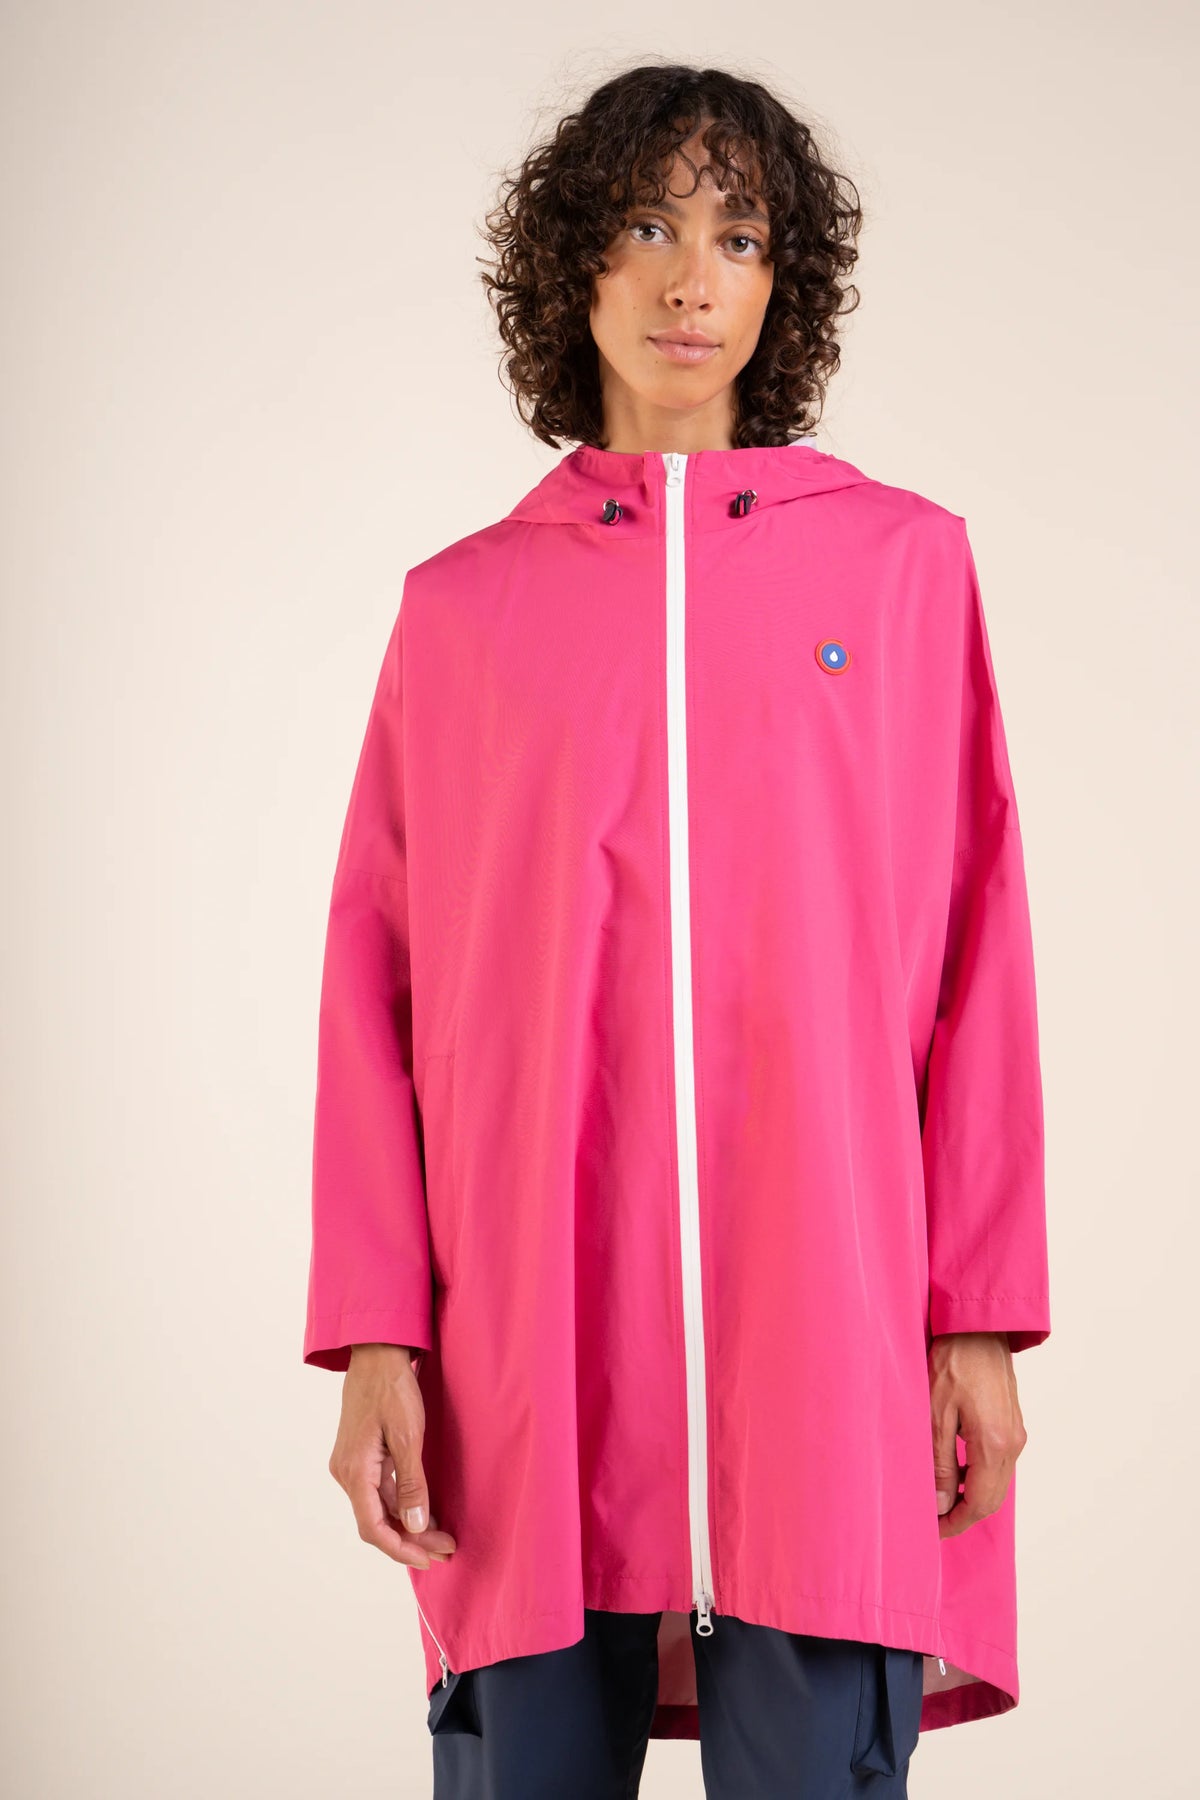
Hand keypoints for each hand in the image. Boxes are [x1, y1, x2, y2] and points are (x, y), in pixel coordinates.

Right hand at [327, 1344, 457, 1569]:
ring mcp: (352, 1465)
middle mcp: (347, 1473)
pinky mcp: (361, 1456)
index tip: (428, 1559)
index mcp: (354, 1471)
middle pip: (377, 1521)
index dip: (400, 1549)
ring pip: (380, 1508)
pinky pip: (380, 1491)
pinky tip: (424, 1512)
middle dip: (410, 1540)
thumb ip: (411, 1482)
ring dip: (408, 1524)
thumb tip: (414, 1524)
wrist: (377, 1353)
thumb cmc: (392, 1388)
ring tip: (441, 1536)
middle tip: (445, 1549)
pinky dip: (402, 1505)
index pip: (373, 1527)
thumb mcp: (408, 1436)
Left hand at [928, 1332, 1027, 1539]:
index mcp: (994, 1444)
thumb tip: (941, 1503)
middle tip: (934, 1519)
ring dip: (972, 1494)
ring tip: (940, 1495)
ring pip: (997, 1481)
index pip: (980, 1502)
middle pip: (992, 1497)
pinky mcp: (1012, 1423)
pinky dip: (979, 1474)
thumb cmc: (953, 1362)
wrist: (978, 1327)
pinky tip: (956, 1468)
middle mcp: (1013, 1443)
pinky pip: (999, 1462)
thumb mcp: (936, 1413)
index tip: (934, 1530)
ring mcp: (1016, 1433)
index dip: (956, 1522)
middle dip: (964, 1513)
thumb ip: (941, 1462)